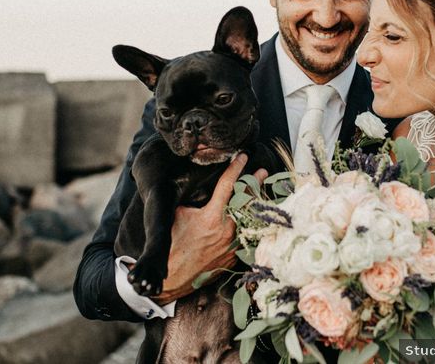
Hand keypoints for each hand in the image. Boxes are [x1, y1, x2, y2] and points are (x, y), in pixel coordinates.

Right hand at [151, 154, 267, 304]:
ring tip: (262, 191)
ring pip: (249, 219)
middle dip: (255, 184)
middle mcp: (226, 231)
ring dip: (255, 204)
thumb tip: (202, 190)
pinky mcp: (234, 256)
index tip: (243, 156)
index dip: (235, 168)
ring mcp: (232, 245)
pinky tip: (253, 217)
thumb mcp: (178, 216)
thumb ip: (194, 201)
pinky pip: (246, 236)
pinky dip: (249, 224)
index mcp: (211, 217)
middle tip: (263, 172)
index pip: (227, 186)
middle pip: (246, 202)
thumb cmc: (172, 245)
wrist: (171, 278)